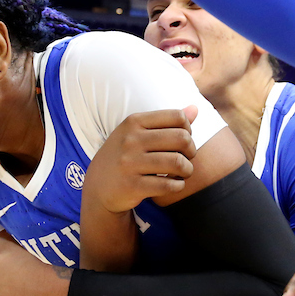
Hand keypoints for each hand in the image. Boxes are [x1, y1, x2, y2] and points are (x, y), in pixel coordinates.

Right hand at [83, 108, 198, 213]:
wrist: (98, 187)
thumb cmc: (126, 156)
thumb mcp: (138, 133)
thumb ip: (168, 121)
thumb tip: (196, 108)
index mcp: (133, 122)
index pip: (177, 117)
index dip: (188, 130)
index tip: (183, 141)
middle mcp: (130, 140)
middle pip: (182, 138)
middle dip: (191, 151)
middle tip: (187, 159)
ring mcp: (130, 163)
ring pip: (178, 162)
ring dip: (188, 170)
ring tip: (183, 173)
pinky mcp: (132, 186)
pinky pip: (168, 185)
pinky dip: (178, 186)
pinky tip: (175, 184)